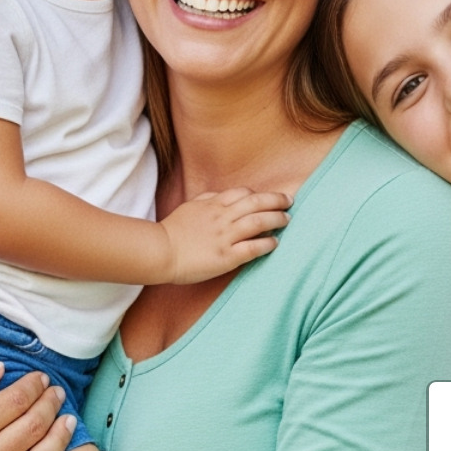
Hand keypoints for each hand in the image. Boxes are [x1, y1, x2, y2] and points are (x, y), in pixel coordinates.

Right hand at [157, 187, 291, 283]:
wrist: (161, 251)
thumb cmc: (173, 231)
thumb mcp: (189, 207)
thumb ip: (206, 200)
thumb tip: (219, 196)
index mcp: (213, 204)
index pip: (242, 193)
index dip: (259, 194)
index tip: (268, 198)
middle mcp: (222, 217)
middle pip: (256, 203)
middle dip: (276, 200)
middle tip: (289, 201)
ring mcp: (225, 236)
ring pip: (258, 222)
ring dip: (276, 219)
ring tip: (287, 220)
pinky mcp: (226, 256)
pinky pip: (253, 247)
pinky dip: (267, 243)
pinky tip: (275, 243)